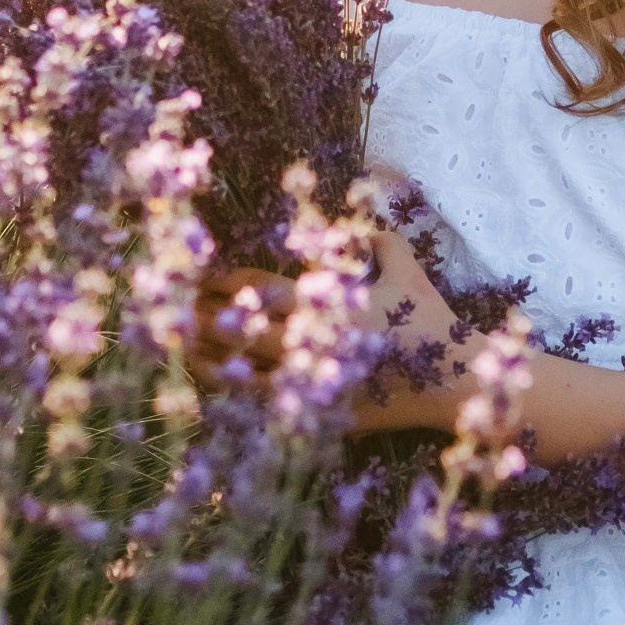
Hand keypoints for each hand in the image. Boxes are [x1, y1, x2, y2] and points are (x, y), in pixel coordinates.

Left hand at [186, 233, 472, 425]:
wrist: (456, 382)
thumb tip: (353, 208)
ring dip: (205, 360)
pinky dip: (236, 397)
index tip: (201, 277)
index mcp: (331, 304)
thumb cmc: (430, 320)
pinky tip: (213, 389)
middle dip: (202, 318)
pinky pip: (267, 409)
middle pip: (242, 330)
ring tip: (176, 350)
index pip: (261, 290)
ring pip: (244, 373)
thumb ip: (375, 236)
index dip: (224, 282)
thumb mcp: (406, 269)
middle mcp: (318, 344)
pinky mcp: (323, 416)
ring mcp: (317, 384)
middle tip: (169, 310)